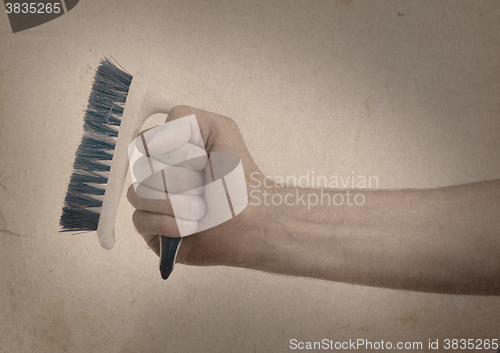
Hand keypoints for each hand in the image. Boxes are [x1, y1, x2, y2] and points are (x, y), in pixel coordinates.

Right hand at [127, 105, 270, 267]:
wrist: (253, 223)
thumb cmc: (240, 179)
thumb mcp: (221, 131)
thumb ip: (185, 118)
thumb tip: (151, 143)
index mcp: (171, 149)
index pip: (145, 141)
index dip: (176, 152)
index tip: (204, 160)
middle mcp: (160, 172)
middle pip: (141, 168)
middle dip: (180, 179)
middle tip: (205, 187)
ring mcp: (154, 200)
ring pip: (137, 194)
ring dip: (176, 203)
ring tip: (201, 210)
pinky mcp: (152, 229)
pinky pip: (139, 220)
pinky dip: (169, 223)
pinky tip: (191, 226)